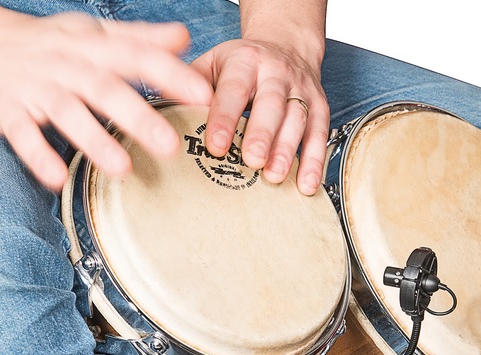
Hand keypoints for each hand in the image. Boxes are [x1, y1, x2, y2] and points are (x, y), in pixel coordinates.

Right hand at [0, 3, 212, 190]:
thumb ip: (138, 39)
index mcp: (91, 47)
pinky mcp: (4, 108)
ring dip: (94, 140)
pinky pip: (20, 132)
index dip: (171, 74)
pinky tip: (56, 178)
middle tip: (171, 146)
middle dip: (139, 116)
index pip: (137, 56)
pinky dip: (38, 154)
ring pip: (67, 111)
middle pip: (105, 88)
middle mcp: (65, 63)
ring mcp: (34, 86)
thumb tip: (184, 37)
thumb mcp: (91, 34)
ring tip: (123, 169)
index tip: (204, 95)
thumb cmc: (43, 42)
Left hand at [191, 38, 328, 195]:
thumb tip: (161, 113)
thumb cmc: (242, 64)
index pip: (234, 89)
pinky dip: (316, 161)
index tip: (216, 145)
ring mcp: (301, 91)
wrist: (287, 45)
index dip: (225, 117)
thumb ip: (191, 86)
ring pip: (298, 121)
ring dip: (288, 151)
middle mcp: (277, 74)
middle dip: (262, 134)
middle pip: (272, 104)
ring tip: (275, 176)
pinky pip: (320, 135)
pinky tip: (307, 184)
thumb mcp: (214, 63)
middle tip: (252, 161)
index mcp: (245, 61)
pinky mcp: (320, 108)